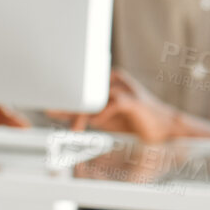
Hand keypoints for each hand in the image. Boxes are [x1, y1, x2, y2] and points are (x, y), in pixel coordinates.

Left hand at [60, 70, 179, 143]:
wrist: (160, 129)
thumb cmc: (130, 121)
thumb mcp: (100, 117)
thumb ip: (81, 113)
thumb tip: (56, 111)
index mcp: (105, 80)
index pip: (80, 86)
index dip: (63, 96)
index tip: (48, 104)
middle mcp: (114, 80)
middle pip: (86, 89)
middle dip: (69, 105)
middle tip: (53, 113)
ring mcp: (125, 88)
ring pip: (97, 96)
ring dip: (84, 114)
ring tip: (76, 128)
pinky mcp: (135, 100)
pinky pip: (115, 103)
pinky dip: (103, 114)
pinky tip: (97, 124)